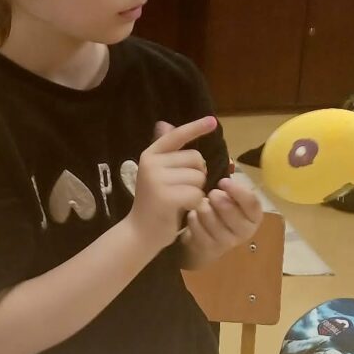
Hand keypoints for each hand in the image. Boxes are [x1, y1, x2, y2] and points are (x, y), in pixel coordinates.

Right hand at [130, 116, 217, 254]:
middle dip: (197, 175)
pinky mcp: (166, 197)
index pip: (177, 136)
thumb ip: (166, 151)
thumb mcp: (158, 173)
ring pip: (198, 177)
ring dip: (196, 190)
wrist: (140, 232)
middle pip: (196, 159)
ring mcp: (157, 180)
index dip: (196, 127)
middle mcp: (151, 163)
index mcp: (150, 155)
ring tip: (180, 200)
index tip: (213, 121)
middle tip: (182, 189)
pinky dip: (195, 203)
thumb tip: (165, 124)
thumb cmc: (155, 202)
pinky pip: (196, 193)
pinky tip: (182, 209)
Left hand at [180, 175, 263, 262]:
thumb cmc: (220, 213)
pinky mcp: (209, 249)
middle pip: (231, 212)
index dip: (237, 191)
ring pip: (212, 220)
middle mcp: (244, 232)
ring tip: (201, 204)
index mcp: (253, 217)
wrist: (205, 241)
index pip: (252, 203)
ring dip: (203, 208)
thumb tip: (229, 165)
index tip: (223, 181)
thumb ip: (231, 186)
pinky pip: (198, 228)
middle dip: (218, 199)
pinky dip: (193, 219)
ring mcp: (227, 243)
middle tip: (211, 194)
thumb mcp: (229, 199)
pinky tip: (193, 215)